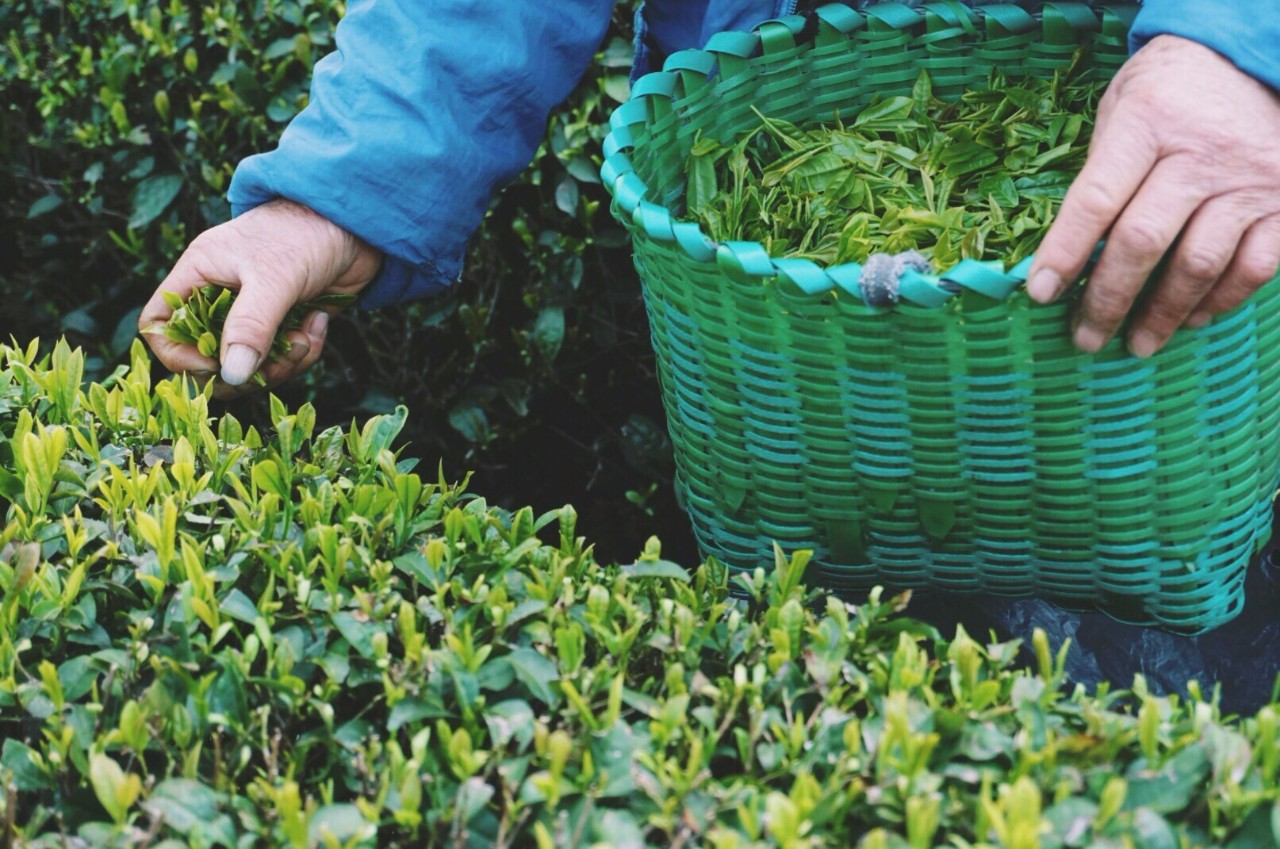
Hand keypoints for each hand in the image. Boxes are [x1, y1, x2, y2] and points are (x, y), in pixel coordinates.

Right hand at [139, 199, 381, 397]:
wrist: (356, 224)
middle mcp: (220, 297)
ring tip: (306, 337)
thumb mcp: (273, 278)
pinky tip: (319, 323)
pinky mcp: (285, 324)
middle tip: (275, 362)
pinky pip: (282, 358)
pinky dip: (303, 351)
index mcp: (199, 276)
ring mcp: (254, 314)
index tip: (215, 366)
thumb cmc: (306, 233)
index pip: (160, 324)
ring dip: (281, 363)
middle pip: (208, 358)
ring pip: (249, 365)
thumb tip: (231, 375)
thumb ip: (251, 326)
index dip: (177, 353)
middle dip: (244, 370)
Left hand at [1027, 35, 1279, 356]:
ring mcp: (1248, 180)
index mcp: (1147, 123)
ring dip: (1162, 314)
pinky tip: (1191, 319)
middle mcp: (1200, 154)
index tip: (1041, 293)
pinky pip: (1254, 266)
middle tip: (1085, 338)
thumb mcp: (1120, 108)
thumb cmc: (1167, 90)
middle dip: (1108, 299)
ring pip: (1199, 264)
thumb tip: (1069, 252)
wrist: (1250, 57)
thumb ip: (1101, 172)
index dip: (1064, 252)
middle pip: (1143, 241)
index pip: (1097, 199)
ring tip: (1136, 344)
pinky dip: (1219, 301)